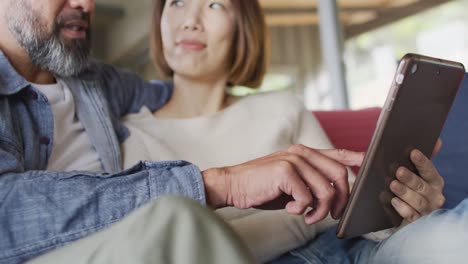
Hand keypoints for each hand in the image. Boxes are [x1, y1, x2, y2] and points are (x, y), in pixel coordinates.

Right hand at [202, 145, 363, 224]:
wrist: (234, 185)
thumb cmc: (262, 187)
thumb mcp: (291, 183)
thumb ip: (310, 183)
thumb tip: (332, 197)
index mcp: (303, 153)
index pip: (336, 153)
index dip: (354, 157)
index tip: (367, 160)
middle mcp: (301, 153)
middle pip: (340, 174)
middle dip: (341, 200)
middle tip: (332, 215)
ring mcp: (294, 160)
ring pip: (326, 190)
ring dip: (320, 211)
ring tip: (307, 216)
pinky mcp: (285, 171)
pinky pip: (307, 198)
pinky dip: (301, 210)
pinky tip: (291, 209)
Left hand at [390, 139, 444, 222]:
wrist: (394, 215)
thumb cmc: (402, 188)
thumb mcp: (405, 174)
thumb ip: (411, 160)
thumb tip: (429, 142)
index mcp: (433, 181)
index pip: (429, 170)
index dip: (422, 161)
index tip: (412, 152)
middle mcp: (434, 196)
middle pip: (422, 186)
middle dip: (410, 178)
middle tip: (398, 171)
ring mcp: (427, 210)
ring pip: (418, 201)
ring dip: (405, 192)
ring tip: (393, 184)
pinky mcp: (416, 222)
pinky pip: (411, 215)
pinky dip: (403, 208)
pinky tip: (393, 201)